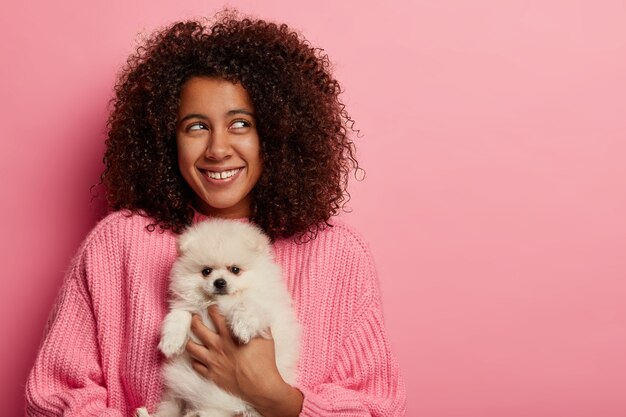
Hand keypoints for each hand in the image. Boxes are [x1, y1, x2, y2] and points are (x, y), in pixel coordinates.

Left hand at [186, 305, 302, 416]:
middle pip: (198, 328)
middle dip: (194, 320)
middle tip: (195, 317)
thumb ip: (259, 324)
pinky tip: (196, 358)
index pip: (215, 315)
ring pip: (191, 348)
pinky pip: (196, 366)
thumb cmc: (264, 361)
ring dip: (189, 340)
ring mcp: (212, 361)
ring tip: (189, 337)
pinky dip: (194, 361)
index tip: (211, 305)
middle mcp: (217, 346)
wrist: (261, 386)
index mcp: (229, 334)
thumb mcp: (265, 337)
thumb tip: (257, 314)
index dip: (212, 308)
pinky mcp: (212, 375)